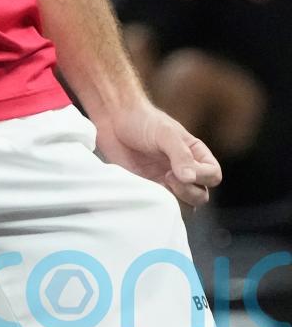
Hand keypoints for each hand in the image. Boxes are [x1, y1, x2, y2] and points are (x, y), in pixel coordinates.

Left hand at [92, 100, 221, 206]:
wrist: (113, 120)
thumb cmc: (142, 120)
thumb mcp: (164, 132)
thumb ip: (180, 154)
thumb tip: (190, 178)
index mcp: (195, 154)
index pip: (213, 175)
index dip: (203, 177)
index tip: (182, 170)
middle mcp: (185, 170)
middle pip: (201, 195)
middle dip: (188, 191)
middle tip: (167, 176)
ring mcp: (168, 182)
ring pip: (185, 206)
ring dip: (176, 201)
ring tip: (158, 184)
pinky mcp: (151, 189)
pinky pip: (163, 207)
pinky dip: (160, 205)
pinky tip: (148, 190)